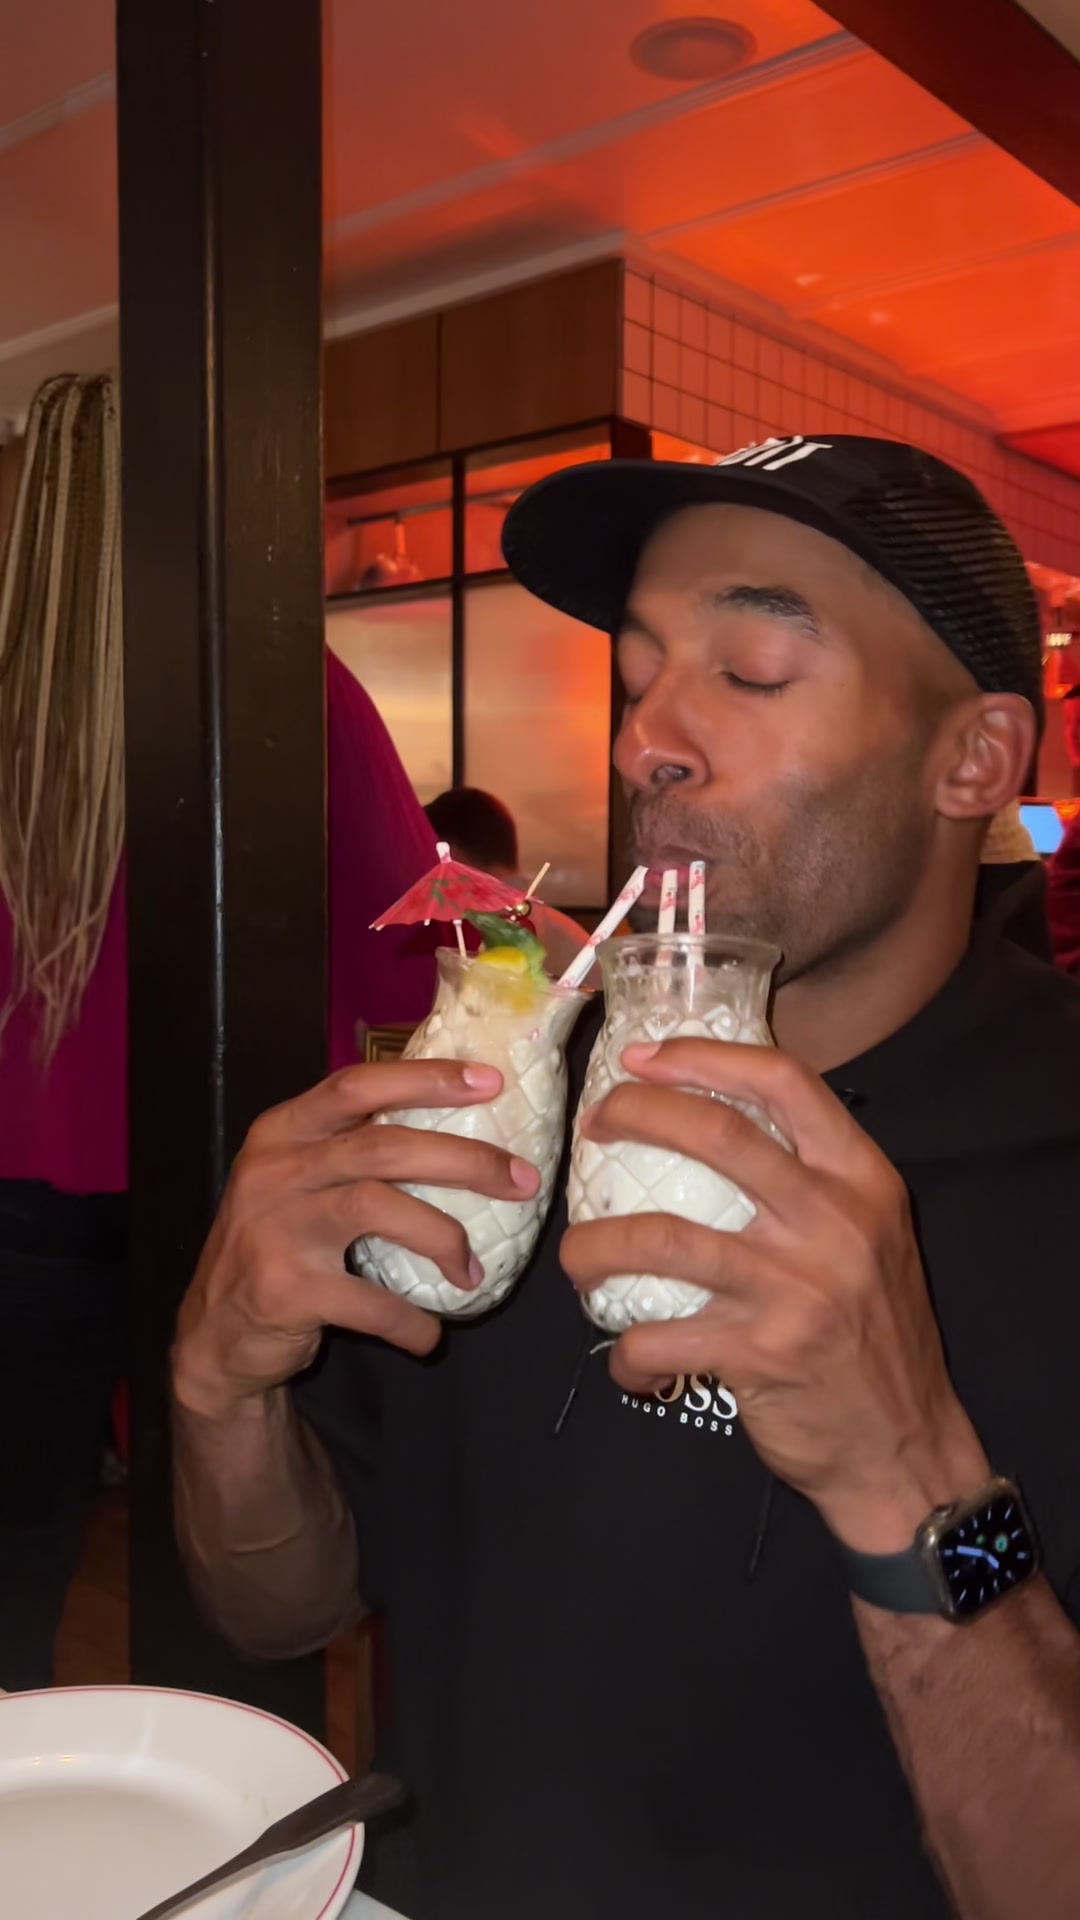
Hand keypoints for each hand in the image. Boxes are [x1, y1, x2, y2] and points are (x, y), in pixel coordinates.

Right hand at [174, 1059, 539, 1416]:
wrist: (215, 1334)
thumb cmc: (276, 1244)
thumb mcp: (294, 1181)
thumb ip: (348, 1149)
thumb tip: (456, 1126)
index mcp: (282, 1133)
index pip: (356, 1085)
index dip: (425, 1078)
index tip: (488, 1082)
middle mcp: (276, 1171)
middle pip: (384, 1145)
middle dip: (464, 1160)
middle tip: (521, 1180)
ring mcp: (276, 1228)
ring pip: (379, 1208)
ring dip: (445, 1238)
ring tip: (472, 1270)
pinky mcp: (286, 1289)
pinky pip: (372, 1301)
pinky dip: (410, 1321)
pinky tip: (428, 1334)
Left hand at [560, 1040, 987, 1552]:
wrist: (905, 1448)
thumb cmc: (874, 1334)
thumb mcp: (872, 1237)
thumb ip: (815, 1182)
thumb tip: (712, 1121)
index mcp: (863, 1182)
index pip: (786, 1082)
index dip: (705, 1058)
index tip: (644, 1058)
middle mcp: (833, 1223)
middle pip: (716, 1135)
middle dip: (636, 1114)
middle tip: (596, 1125)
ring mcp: (794, 1288)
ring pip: (662, 1238)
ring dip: (595, 1245)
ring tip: (575, 1255)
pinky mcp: (758, 1354)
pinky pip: (657, 1338)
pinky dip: (626, 1352)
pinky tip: (626, 1359)